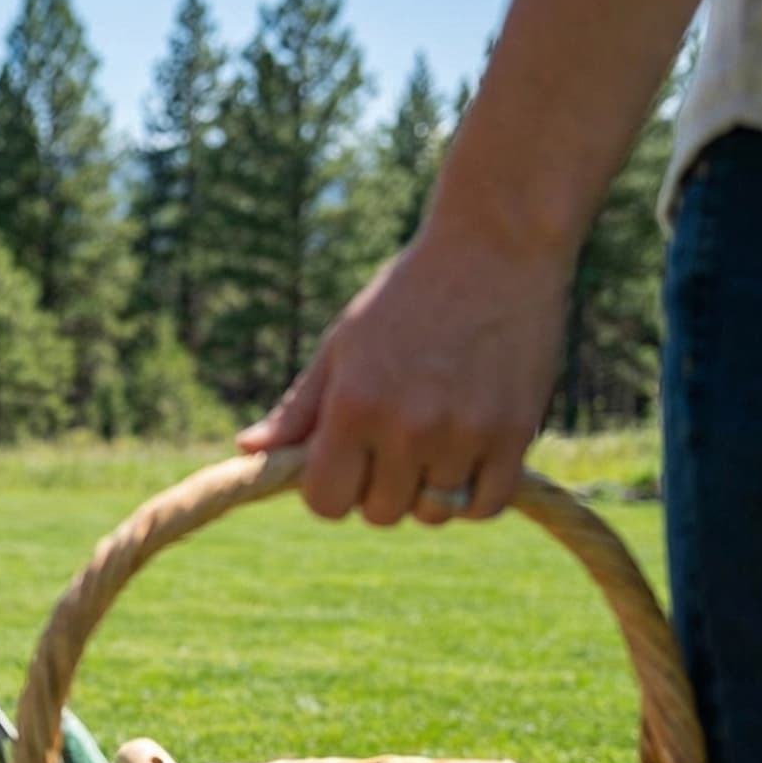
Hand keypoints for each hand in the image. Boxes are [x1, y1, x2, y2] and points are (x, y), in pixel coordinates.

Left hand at [235, 220, 570, 524]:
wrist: (494, 249)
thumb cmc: (407, 296)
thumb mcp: (342, 345)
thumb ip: (299, 408)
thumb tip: (247, 450)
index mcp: (353, 405)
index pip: (326, 502)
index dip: (330, 492)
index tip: (345, 467)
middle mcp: (406, 428)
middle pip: (380, 513)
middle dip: (379, 490)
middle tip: (393, 448)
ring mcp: (463, 434)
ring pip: (434, 513)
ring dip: (429, 492)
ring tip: (433, 445)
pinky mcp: (514, 433)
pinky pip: (485, 505)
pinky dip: (473, 496)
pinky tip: (465, 461)